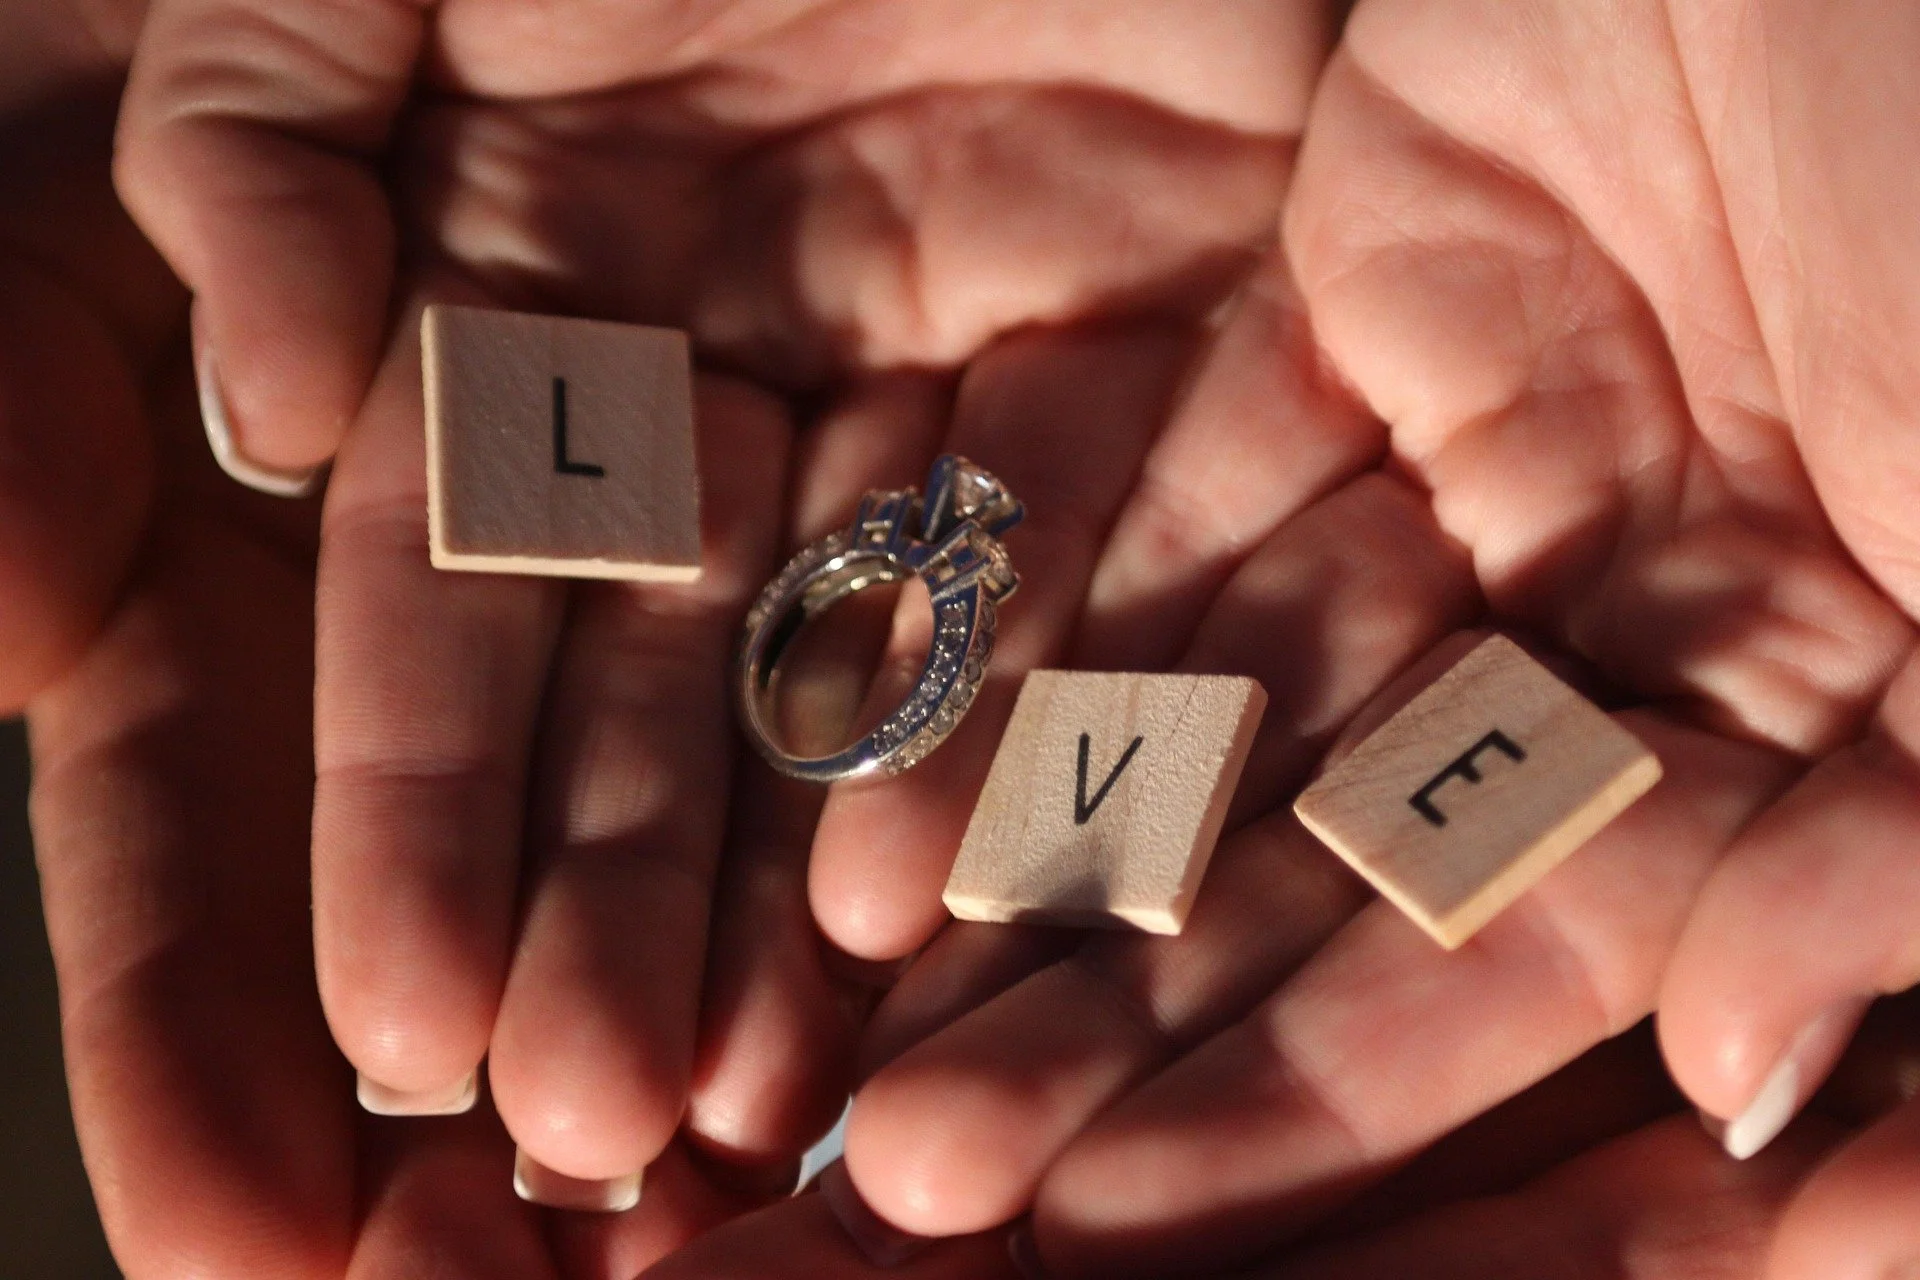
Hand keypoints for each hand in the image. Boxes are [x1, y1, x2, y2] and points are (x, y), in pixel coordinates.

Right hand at [112, 0, 1336, 1213]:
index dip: (376, 825)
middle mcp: (707, 377)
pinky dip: (1016, 735)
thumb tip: (243, 412)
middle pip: (629, 693)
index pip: (414, 607)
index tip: (362, 1050)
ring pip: (844, 683)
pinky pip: (1071, 576)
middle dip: (586, 910)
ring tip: (753, 1097)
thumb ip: (248, 141)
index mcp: (507, 289)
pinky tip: (949, 921)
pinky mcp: (1123, 350)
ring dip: (786, 893)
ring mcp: (910, 381)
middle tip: (581, 1128)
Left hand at [831, 2, 1919, 1275]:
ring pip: (1225, 680)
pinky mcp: (1355, 310)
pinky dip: (1040, 601)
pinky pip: (1175, 476)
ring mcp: (1484, 461)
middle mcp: (1631, 607)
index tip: (1110, 1233)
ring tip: (843, 987)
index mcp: (1824, 696)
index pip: (1536, 956)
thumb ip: (1913, 836)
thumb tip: (1744, 1071)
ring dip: (1043, 833)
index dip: (1325, 1101)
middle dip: (1132, 1014)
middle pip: (1338, 852)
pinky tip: (877, 745)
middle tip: (921, 1174)